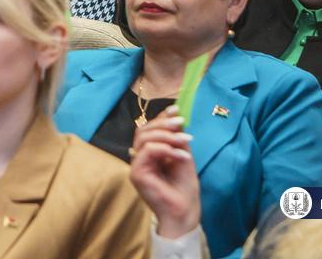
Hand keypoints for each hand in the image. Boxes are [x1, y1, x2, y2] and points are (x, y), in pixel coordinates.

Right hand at [129, 105, 200, 239]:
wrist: (184, 211)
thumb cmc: (184, 188)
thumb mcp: (183, 156)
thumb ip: (177, 138)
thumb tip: (177, 116)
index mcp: (148, 153)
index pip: (149, 129)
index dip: (161, 118)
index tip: (177, 110)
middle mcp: (139, 158)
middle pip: (143, 130)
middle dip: (164, 124)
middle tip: (181, 123)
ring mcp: (136, 165)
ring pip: (144, 138)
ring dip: (166, 135)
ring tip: (185, 141)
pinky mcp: (136, 173)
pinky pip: (147, 151)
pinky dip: (166, 149)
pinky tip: (181, 155)